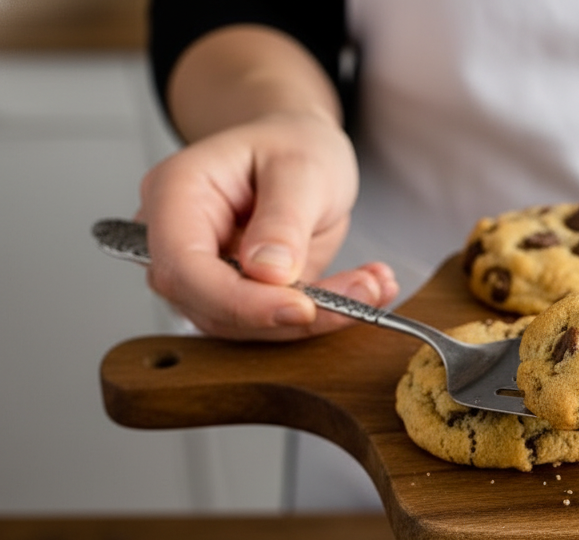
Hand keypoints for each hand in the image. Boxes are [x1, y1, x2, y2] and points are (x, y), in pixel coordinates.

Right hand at [137, 111, 397, 339]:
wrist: (301, 150)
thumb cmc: (293, 144)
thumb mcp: (301, 167)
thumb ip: (283, 220)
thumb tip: (269, 274)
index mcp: (175, 193)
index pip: (184, 268)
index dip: (239, 300)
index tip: (301, 307)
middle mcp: (177, 239)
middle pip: (211, 306)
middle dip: (288, 315)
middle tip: (360, 296)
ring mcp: (204, 272)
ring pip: (245, 325)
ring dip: (314, 319)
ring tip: (372, 287)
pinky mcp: (239, 296)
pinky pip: (273, 323)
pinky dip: (323, 316)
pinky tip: (366, 292)